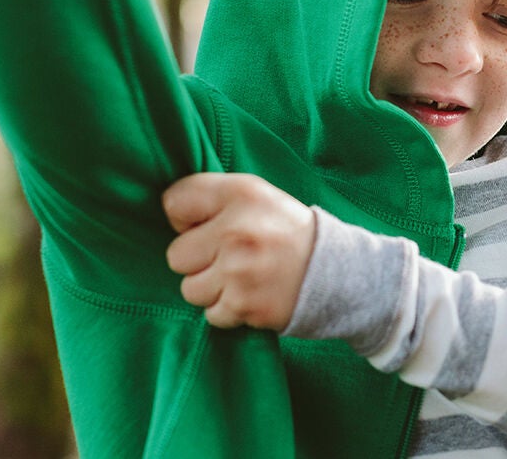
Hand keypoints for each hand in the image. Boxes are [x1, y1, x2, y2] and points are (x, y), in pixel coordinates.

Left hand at [163, 173, 315, 329]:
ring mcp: (239, 271)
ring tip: (241, 278)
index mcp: (242, 193)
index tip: (206, 225)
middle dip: (198, 260)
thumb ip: (215, 197)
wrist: (337, 272)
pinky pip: (211, 314)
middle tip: (229, 256)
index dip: (185, 218)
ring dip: (212, 288)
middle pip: (176, 255)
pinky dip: (228, 309)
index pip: (174, 201)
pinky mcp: (245, 305)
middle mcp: (238, 229)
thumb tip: (169, 217)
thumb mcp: (258, 196)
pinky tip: (251, 294)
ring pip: (190, 289)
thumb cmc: (287, 232)